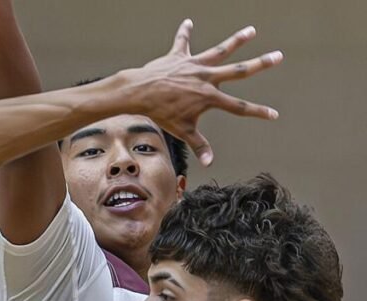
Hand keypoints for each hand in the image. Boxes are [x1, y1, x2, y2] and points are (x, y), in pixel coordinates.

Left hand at [120, 20, 282, 165]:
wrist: (139, 93)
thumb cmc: (160, 113)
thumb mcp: (182, 131)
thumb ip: (198, 145)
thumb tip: (210, 163)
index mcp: (209, 97)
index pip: (239, 107)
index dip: (257, 112)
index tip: (274, 115)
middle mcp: (206, 78)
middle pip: (239, 71)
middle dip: (261, 64)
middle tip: (279, 56)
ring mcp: (194, 65)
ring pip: (220, 50)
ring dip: (236, 40)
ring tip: (251, 30)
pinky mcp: (179, 56)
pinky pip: (182, 41)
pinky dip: (184, 32)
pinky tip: (188, 21)